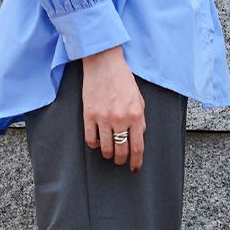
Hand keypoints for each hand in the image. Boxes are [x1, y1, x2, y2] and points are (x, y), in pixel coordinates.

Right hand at [81, 46, 145, 172]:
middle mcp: (120, 118)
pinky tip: (98, 142)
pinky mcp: (89, 115)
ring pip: (106, 148)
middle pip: (121, 150)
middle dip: (122, 160)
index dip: (136, 161)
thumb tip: (139, 136)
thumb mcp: (138, 97)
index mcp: (135, 114)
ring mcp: (103, 117)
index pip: (137, 147)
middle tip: (121, 160)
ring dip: (109, 154)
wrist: (103, 62)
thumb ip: (140, 118)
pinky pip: (91, 140)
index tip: (134, 167)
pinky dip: (95, 145)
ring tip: (110, 152)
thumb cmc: (122, 78)